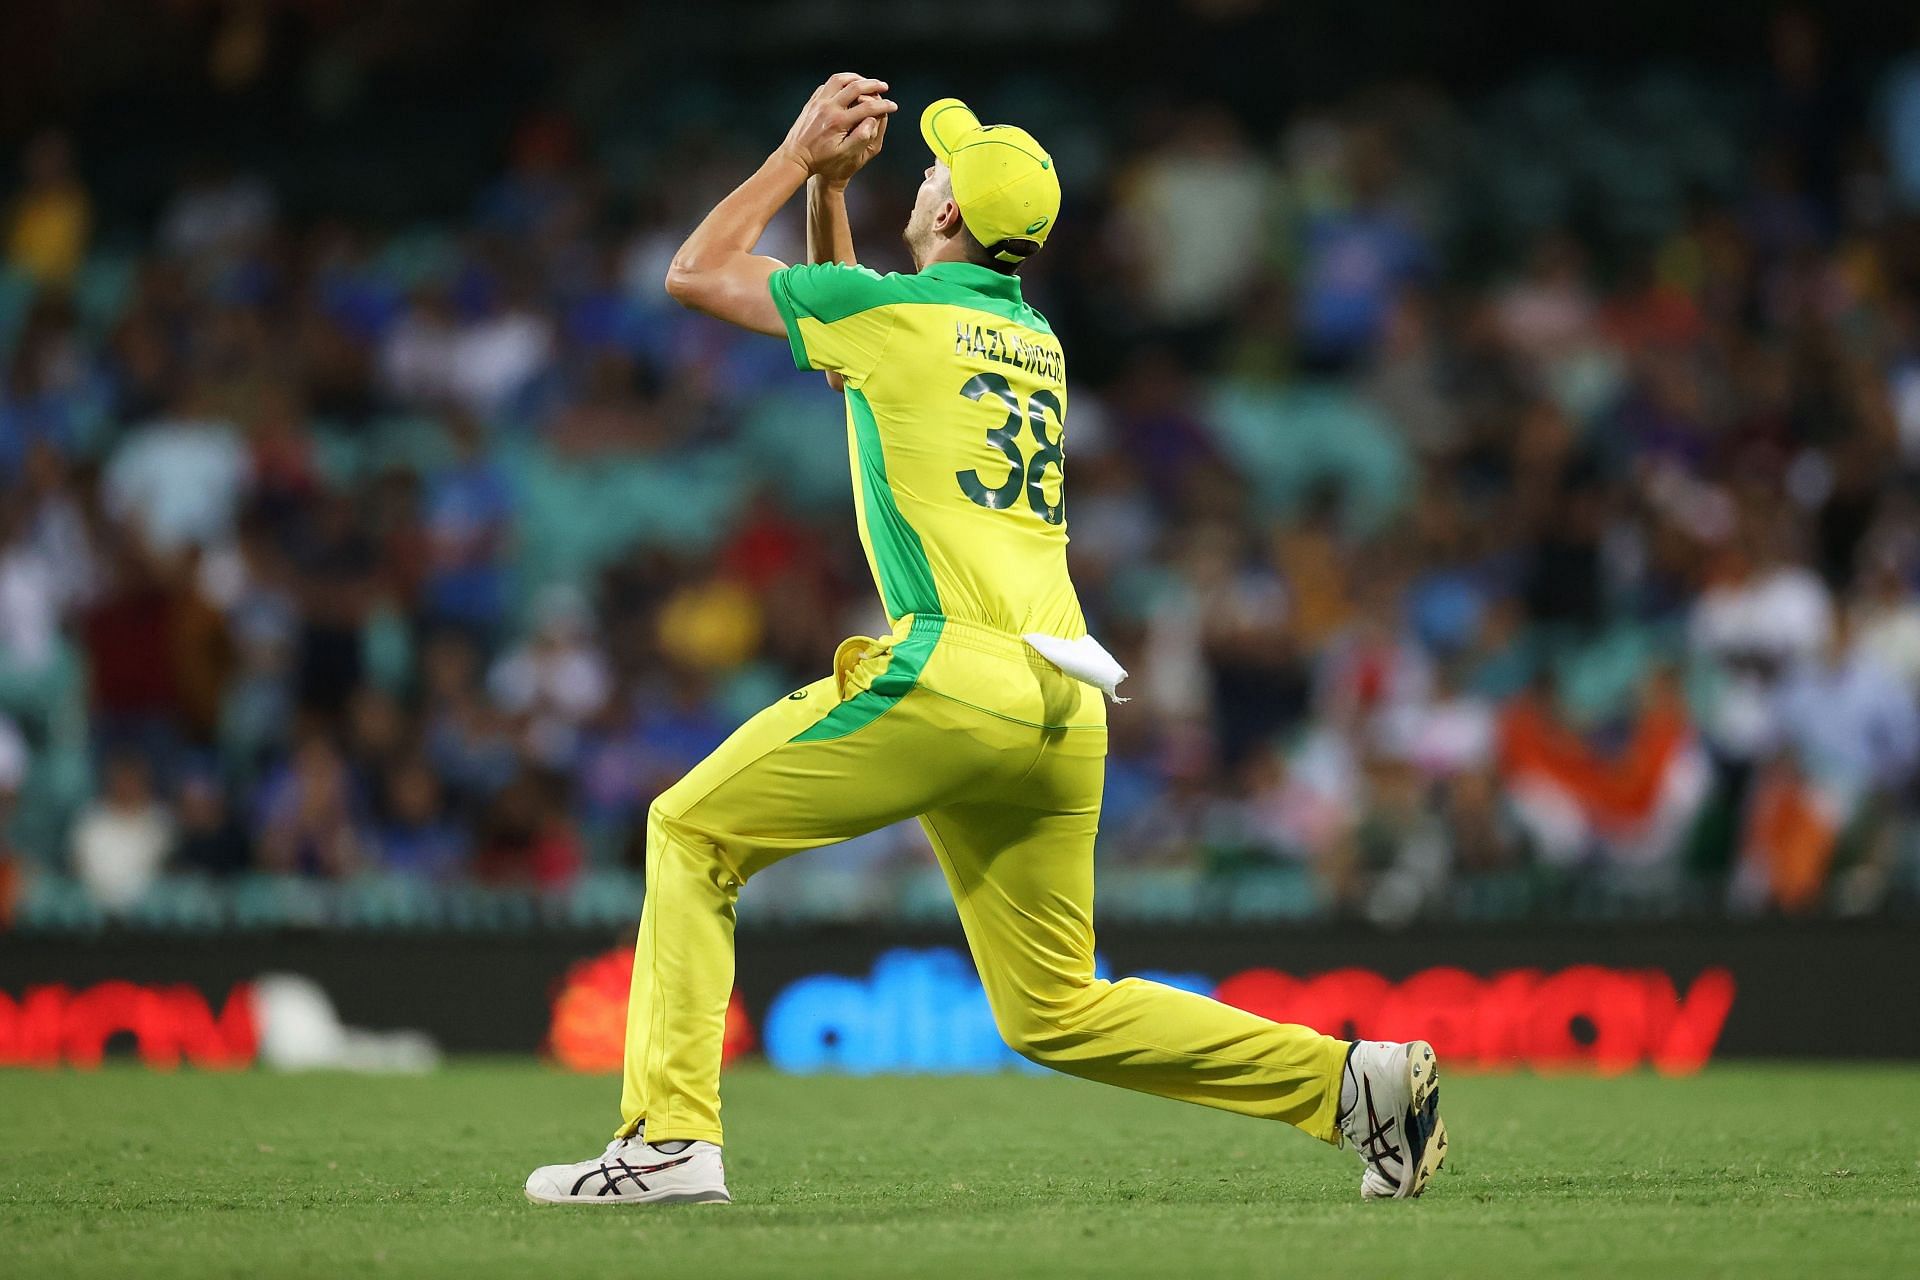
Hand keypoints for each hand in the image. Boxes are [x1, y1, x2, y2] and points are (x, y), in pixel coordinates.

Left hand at [779, 73, 894, 180]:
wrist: (795, 158)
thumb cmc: (822, 161)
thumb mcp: (844, 154)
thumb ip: (861, 137)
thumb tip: (873, 120)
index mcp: (839, 121)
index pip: (868, 107)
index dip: (884, 106)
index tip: (894, 106)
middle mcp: (828, 107)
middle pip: (855, 87)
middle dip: (873, 85)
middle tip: (884, 86)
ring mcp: (818, 102)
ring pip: (839, 80)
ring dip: (856, 77)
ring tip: (866, 81)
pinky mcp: (812, 102)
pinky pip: (827, 85)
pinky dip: (840, 82)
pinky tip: (847, 86)